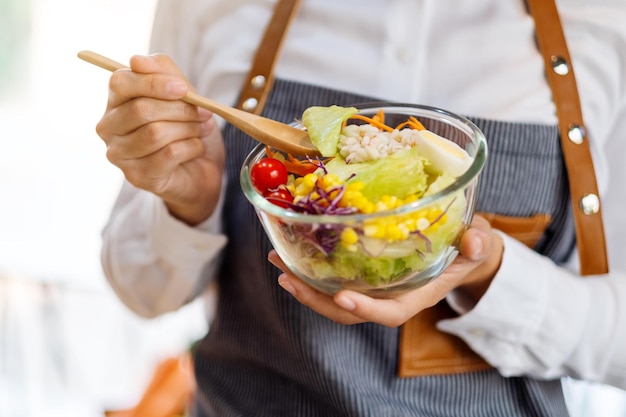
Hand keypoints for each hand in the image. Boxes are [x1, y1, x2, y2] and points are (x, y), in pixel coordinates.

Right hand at [96, 54, 224, 224]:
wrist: (200, 168)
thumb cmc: (186, 127)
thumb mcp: (181, 93)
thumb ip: (162, 71)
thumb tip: (136, 60)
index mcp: (115, 101)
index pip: (121, 82)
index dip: (154, 83)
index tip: (183, 88)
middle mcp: (109, 128)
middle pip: (141, 110)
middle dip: (180, 110)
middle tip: (204, 112)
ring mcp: (119, 155)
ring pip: (155, 133)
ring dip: (188, 129)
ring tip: (203, 128)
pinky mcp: (137, 176)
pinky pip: (167, 155)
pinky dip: (190, 147)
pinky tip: (196, 147)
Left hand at [268, 215, 502, 326]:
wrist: (464, 248)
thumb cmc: (471, 245)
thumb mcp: (480, 241)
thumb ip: (478, 243)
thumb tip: (473, 242)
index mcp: (419, 293)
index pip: (390, 312)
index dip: (366, 309)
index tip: (341, 298)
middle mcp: (392, 295)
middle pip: (350, 311)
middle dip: (316, 299)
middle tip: (286, 277)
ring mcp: (377, 286)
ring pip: (336, 297)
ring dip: (304, 283)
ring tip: (278, 262)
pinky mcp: (367, 273)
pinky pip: (336, 279)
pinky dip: (312, 269)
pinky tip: (292, 252)